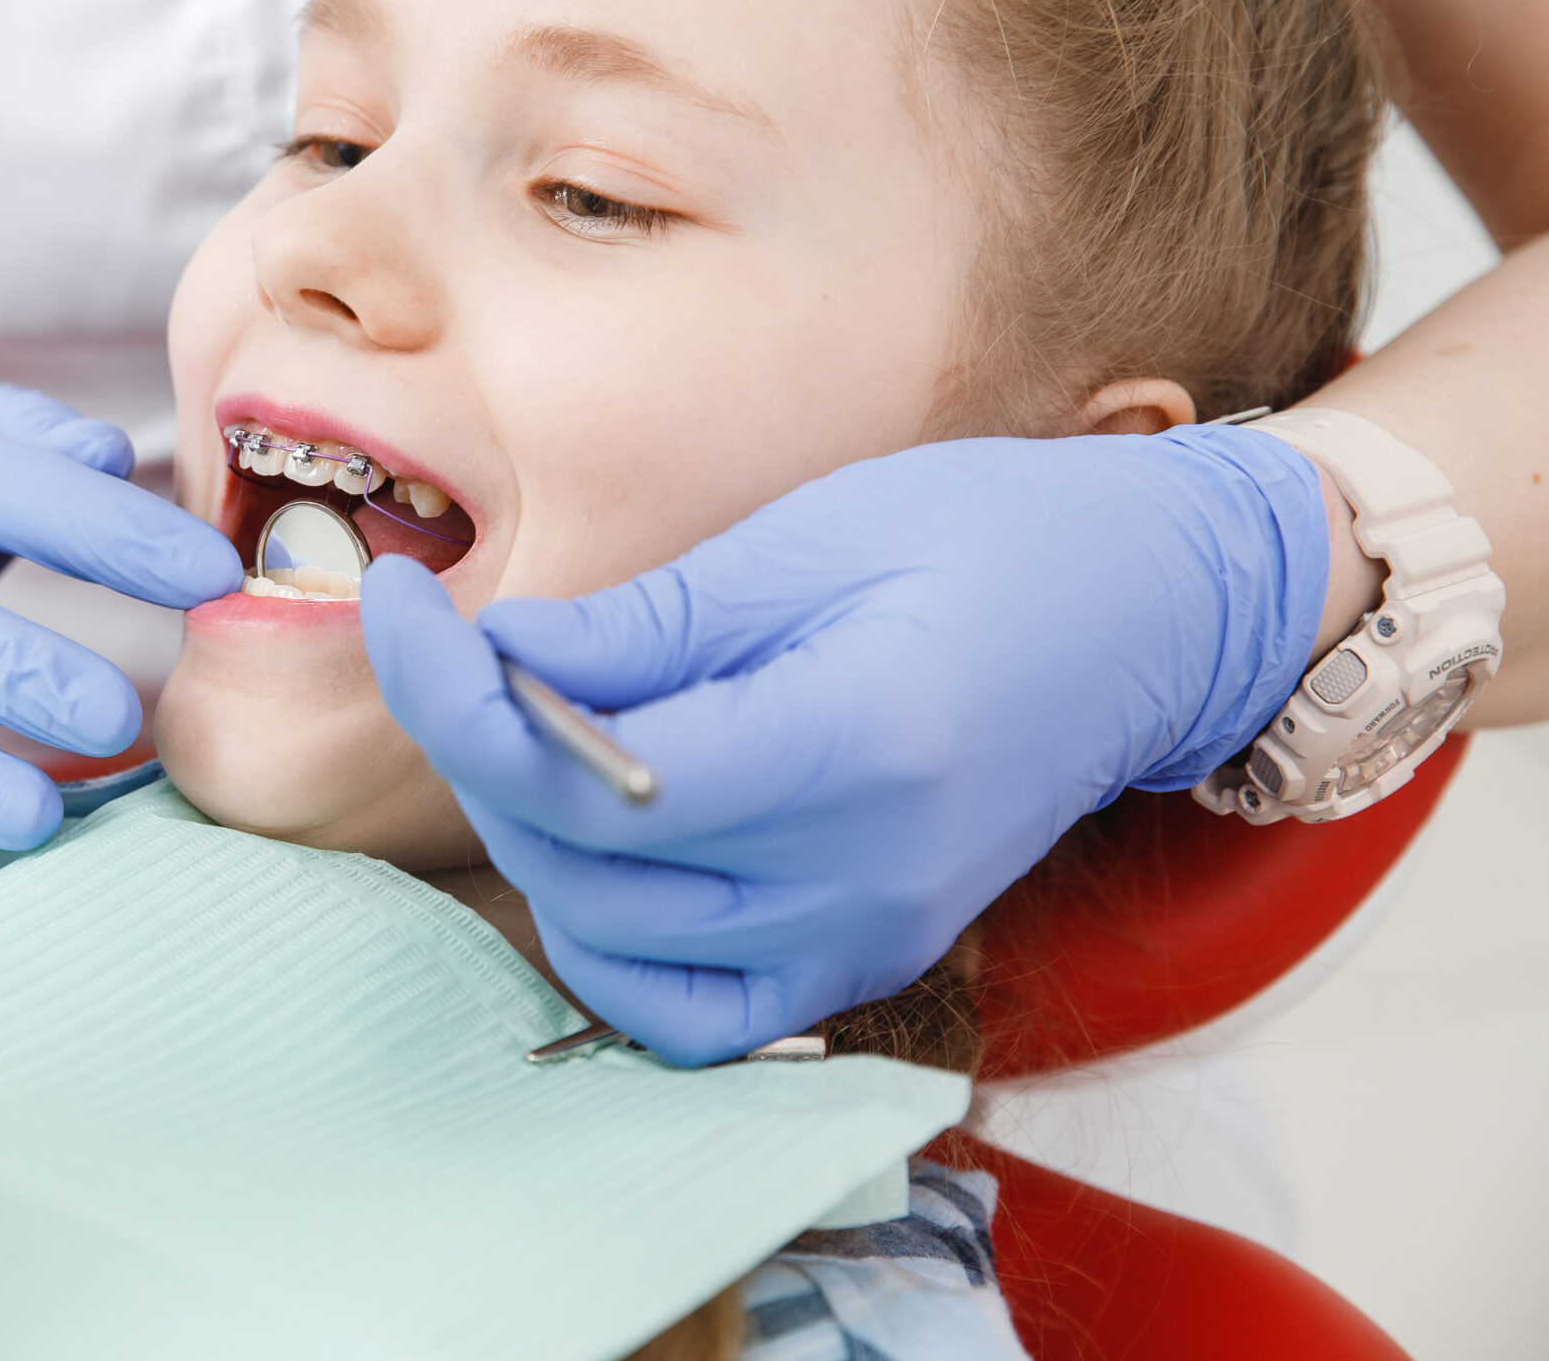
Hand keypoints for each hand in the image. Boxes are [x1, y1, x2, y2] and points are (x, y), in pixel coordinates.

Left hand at [362, 427, 1328, 1065]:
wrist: (1148, 614)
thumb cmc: (988, 536)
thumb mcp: (806, 538)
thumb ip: (642, 625)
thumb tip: (494, 664)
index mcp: (854, 745)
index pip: (585, 774)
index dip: (452, 692)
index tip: (400, 605)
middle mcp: (863, 877)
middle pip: (582, 865)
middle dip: (476, 750)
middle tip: (458, 647)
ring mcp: (867, 939)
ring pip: (611, 942)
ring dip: (527, 833)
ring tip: (531, 723)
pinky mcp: (863, 962)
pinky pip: (688, 1011)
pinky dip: (607, 940)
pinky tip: (593, 844)